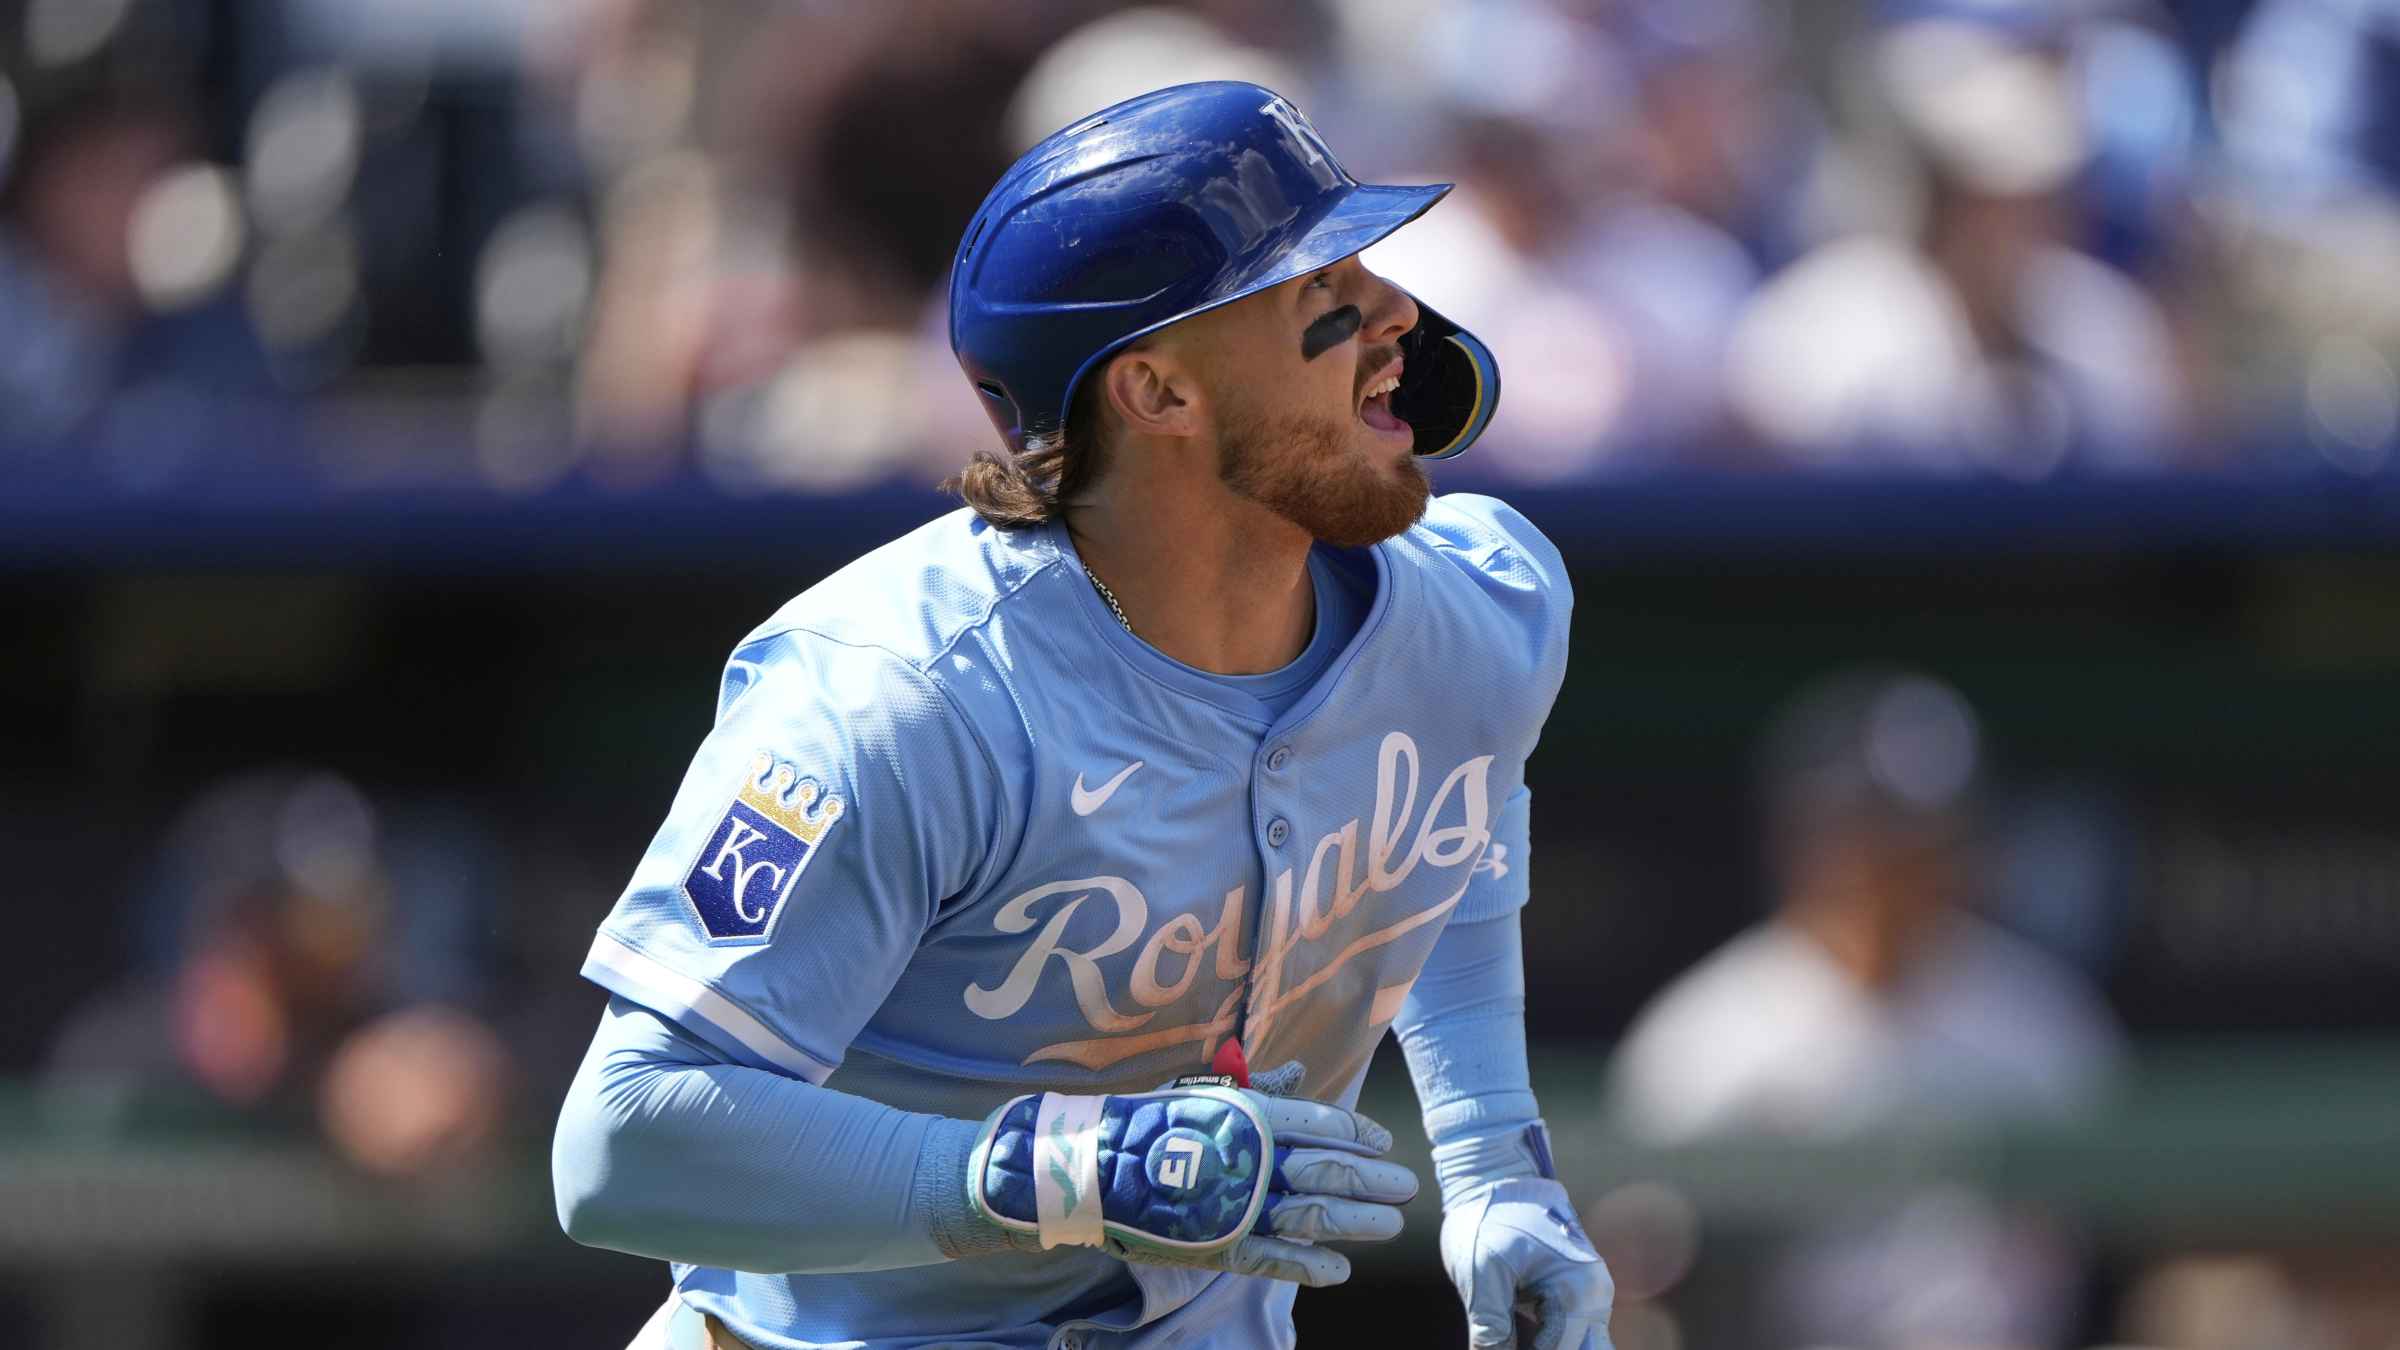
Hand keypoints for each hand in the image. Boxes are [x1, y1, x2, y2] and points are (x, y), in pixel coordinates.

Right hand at [960, 1084, 1417, 1286]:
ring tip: (1389, 1224)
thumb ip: (1258, 1089)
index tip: (1385, 1143)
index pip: (1320, 1123)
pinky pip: (1272, 1258)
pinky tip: (1339, 1270)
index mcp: (1248, 1113)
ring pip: (1310, 1215)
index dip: (1359, 1133)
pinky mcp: (1216, 1245)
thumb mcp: (1204, 1094)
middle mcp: (1250, 1157)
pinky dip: (1309, 1266)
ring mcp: (1235, 1204)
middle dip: (1373, 1180)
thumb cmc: (1149, 1123)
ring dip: (1356, 1222)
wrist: (1089, 1166)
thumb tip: (1301, 1074)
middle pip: (1327, 1170)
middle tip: (1407, 1187)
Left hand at [1441, 1177, 1613, 1349]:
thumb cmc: (1489, 1215)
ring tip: (1509, 1333)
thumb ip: (1490, 1327)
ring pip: (1578, 1345)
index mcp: (1579, 1288)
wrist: (1495, 1175)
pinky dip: (1546, 1340)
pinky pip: (1567, 1334)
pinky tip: (1517, 1336)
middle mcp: (1594, 1295)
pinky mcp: (1571, 1296)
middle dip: (1550, 1349)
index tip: (1496, 1347)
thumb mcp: (1480, 1273)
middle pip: (1584, 1349)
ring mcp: (1586, 1295)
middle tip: (1508, 1342)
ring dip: (1547, 1344)